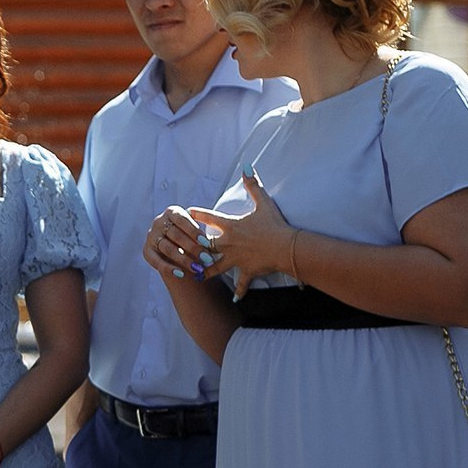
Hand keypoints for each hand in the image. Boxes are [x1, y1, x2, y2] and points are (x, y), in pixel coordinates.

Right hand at [144, 204, 213, 281]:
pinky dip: (169, 268)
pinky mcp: (146, 251)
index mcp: (171, 212)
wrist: (176, 246)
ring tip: (197, 268)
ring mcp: (151, 237)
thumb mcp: (195, 229)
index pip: (183, 220)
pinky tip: (181, 274)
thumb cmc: (190, 235)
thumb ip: (199, 233)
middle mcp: (158, 222)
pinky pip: (157, 261)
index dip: (194, 232)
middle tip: (206, 258)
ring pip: (167, 248)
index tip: (207, 243)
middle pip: (175, 235)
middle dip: (192, 247)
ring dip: (183, 259)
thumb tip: (211, 245)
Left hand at [184, 178, 297, 293]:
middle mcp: (228, 244)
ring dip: (206, 270)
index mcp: (231, 226)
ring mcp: (236, 259)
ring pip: (215, 267)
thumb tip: (247, 167)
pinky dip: (239, 292)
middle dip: (194, 248)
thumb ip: (253, 185)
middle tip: (182, 248)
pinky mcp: (246, 271)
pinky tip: (234, 300)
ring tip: (196, 275)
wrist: (285, 246)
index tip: (186, 212)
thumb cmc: (274, 224)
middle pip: (205, 246)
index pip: (209, 219)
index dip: (198, 214)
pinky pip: (241, 284)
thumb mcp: (263, 202)